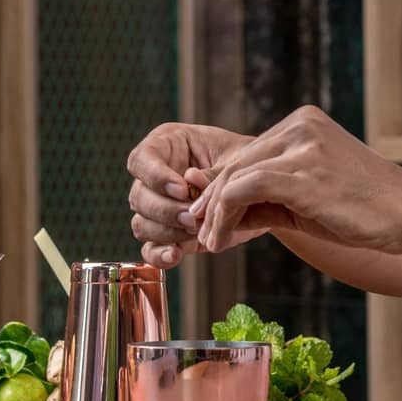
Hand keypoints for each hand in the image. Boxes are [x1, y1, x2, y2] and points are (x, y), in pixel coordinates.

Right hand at [127, 122, 251, 266]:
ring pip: (141, 224)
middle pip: (139, 196)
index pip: (141, 159)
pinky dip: (159, 255)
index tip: (182, 189)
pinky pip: (150, 249)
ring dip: (166, 231)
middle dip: (165, 210)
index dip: (155, 176)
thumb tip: (191, 181)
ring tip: (195, 231)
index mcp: (168, 145)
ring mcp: (159, 208)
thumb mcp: (239, 158)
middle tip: (192, 217)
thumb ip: (215, 170)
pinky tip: (176, 255)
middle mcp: (156, 177)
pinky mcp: (168, 234)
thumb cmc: (249, 163)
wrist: (262, 193)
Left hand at [190, 105, 401, 254]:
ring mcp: (302, 145)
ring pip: (234, 176)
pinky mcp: (301, 172)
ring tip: (208, 241)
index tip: (207, 217)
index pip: (247, 154)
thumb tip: (220, 212)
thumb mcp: (309, 196)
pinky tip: (221, 238)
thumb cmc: (366, 209)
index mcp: (303, 123)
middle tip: (198, 231)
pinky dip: (224, 215)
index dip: (219, 187)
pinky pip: (244, 190)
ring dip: (214, 213)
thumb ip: (267, 196)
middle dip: (211, 200)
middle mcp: (300, 125)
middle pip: (236, 162)